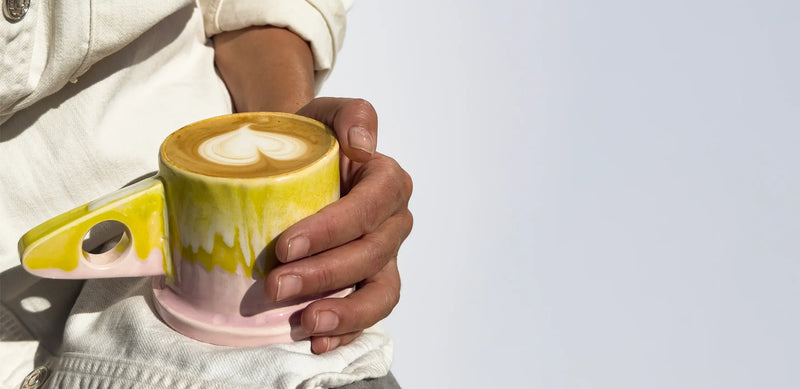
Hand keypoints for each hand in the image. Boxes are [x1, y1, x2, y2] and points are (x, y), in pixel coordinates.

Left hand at [263, 98, 412, 353]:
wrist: (292, 164)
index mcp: (388, 182)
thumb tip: (363, 144)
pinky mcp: (369, 285)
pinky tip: (315, 342)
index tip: (286, 245)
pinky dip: (346, 333)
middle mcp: (393, 223)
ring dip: (345, 312)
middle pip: (372, 255)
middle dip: (326, 274)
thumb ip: (350, 115)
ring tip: (305, 324)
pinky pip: (369, 315)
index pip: (370, 207)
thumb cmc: (307, 141)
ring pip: (381, 293)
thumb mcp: (323, 115)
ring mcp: (384, 258)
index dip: (333, 230)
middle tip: (275, 286)